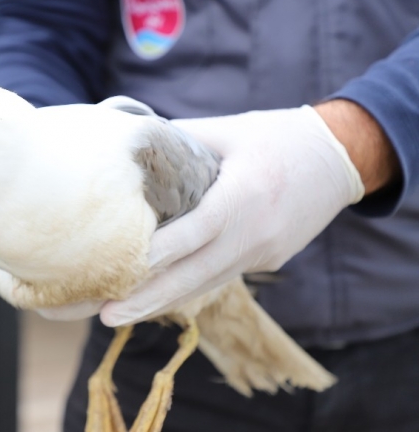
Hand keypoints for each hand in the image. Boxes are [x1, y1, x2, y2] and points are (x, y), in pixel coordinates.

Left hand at [99, 104, 365, 326]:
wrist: (340, 158)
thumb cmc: (278, 136)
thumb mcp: (228, 130)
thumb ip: (180, 141)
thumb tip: (131, 148)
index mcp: (245, 195)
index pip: (194, 231)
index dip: (158, 253)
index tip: (120, 269)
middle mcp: (255, 233)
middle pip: (195, 274)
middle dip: (148, 298)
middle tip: (105, 315)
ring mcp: (264, 253)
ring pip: (206, 283)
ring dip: (163, 301)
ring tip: (119, 314)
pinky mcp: (267, 260)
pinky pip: (221, 276)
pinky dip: (188, 288)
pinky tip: (157, 296)